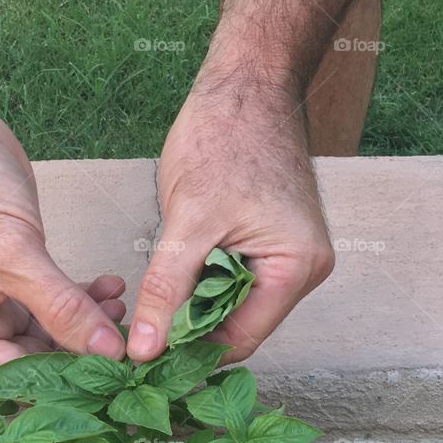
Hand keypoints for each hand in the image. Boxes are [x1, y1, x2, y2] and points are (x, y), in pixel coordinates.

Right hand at [0, 111, 127, 374]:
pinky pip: (56, 297)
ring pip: (52, 326)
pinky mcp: (20, 268)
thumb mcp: (13, 255)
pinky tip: (110, 287)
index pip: (16, 378)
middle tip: (127, 343)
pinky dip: (83, 295)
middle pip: (37, 356)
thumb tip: (106, 351)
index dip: (64, 383)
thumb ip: (61, 307)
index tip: (112, 380)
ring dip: (89, 321)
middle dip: (82, 350)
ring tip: (122, 306)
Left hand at [126, 72, 334, 362]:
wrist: (245, 83)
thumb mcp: (188, 222)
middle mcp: (304, 269)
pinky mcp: (272, 240)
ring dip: (194, 305)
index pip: (242, 340)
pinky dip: (203, 281)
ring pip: (233, 303)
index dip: (191, 354)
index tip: (145, 359)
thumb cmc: (224, 138)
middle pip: (239, 326)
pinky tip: (173, 276)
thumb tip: (144, 350)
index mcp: (296, 269)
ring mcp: (290, 254)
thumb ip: (167, 290)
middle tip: (138, 338)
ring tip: (151, 306)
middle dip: (191, 331)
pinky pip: (234, 278)